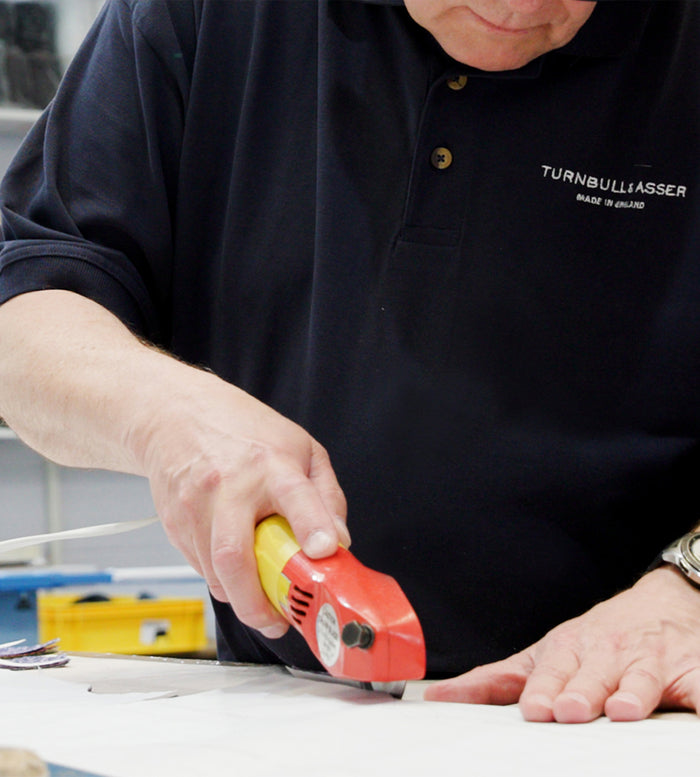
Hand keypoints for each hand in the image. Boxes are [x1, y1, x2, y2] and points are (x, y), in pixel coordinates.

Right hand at [132, 364, 348, 638]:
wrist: (173, 414)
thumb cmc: (241, 430)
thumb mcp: (300, 448)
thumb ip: (326, 495)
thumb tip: (339, 541)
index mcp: (270, 463)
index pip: (295, 496)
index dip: (313, 526)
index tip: (326, 552)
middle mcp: (230, 485)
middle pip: (237, 556)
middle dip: (258, 602)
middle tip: (278, 620)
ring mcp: (196, 505)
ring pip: (215, 571)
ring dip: (241, 598)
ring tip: (262, 602)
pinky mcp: (175, 522)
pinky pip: (200, 566)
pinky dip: (222, 579)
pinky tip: (236, 570)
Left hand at [424, 566, 699, 721]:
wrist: (660, 603)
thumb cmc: (594, 640)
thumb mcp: (544, 654)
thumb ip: (495, 680)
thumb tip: (437, 699)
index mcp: (570, 650)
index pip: (553, 672)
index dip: (544, 689)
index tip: (536, 708)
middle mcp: (609, 652)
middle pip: (593, 674)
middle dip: (581, 691)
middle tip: (570, 710)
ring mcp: (651, 659)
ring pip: (642, 677)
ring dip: (632, 691)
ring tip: (622, 708)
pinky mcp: (692, 668)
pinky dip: (699, 697)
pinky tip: (696, 706)